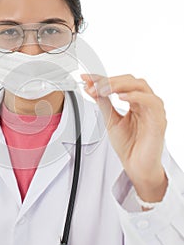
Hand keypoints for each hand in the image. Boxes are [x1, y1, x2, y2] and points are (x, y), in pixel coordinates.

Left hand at [81, 74, 167, 202]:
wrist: (136, 166)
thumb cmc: (128, 145)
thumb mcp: (110, 120)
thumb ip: (103, 104)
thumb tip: (91, 88)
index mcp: (134, 102)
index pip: (119, 83)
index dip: (101, 79)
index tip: (86, 78)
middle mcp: (144, 103)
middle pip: (130, 81)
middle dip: (109, 81)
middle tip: (93, 86)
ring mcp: (152, 110)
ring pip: (140, 86)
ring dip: (120, 85)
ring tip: (104, 89)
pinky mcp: (158, 120)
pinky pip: (151, 102)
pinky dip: (136, 96)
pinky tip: (121, 97)